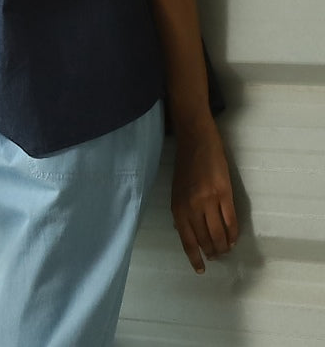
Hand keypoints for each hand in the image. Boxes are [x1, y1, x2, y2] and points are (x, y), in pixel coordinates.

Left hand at [171, 121, 238, 273]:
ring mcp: (209, 201)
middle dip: (212, 252)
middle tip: (217, 257)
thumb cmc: (185, 166)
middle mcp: (192, 207)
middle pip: (205, 239)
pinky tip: (234, 238)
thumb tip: (188, 235)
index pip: (187, 240)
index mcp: (178, 207)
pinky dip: (233, 233)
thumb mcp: (176, 191)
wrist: (197, 141)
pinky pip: (231, 220)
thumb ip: (182, 213)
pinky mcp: (225, 194)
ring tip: (226, 250)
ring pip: (219, 233)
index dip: (195, 257)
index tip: (201, 269)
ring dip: (224, 246)